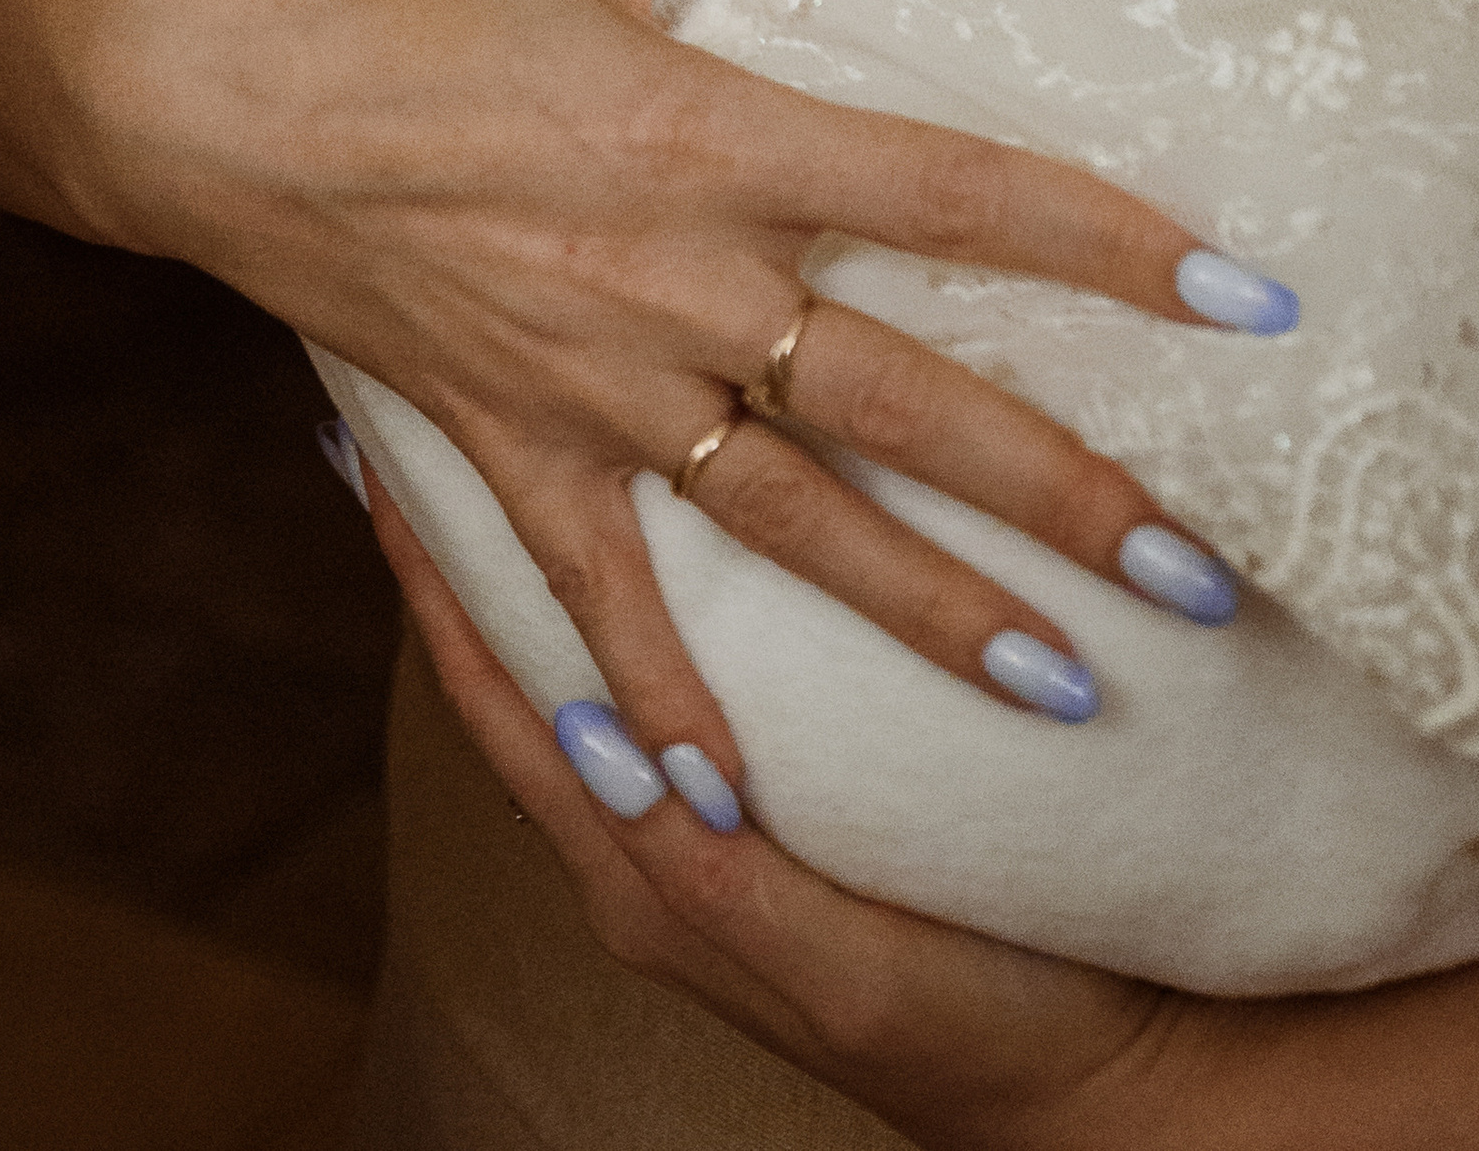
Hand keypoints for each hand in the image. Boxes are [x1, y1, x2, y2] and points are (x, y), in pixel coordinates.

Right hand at [0, 0, 1241, 799]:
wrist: (184, 69)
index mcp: (702, 134)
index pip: (947, 190)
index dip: (1101, 241)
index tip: (1235, 296)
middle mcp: (669, 276)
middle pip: (903, 400)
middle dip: (1059, 492)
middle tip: (1196, 576)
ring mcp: (584, 373)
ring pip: (789, 519)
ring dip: (924, 610)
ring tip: (1056, 693)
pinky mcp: (497, 431)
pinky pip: (592, 584)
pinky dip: (653, 692)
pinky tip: (715, 800)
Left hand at [366, 474, 1186, 1150]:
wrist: (1117, 1078)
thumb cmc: (972, 1030)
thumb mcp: (827, 966)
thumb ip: (712, 879)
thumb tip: (619, 759)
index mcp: (640, 874)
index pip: (498, 695)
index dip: (428, 586)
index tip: (361, 462)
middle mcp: (660, 831)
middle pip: (531, 651)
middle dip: (472, 538)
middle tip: (420, 399)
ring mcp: (723, 811)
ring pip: (607, 644)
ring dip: (556, 540)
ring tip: (513, 414)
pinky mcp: (810, 790)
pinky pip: (696, 664)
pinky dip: (657, 579)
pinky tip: (671, 498)